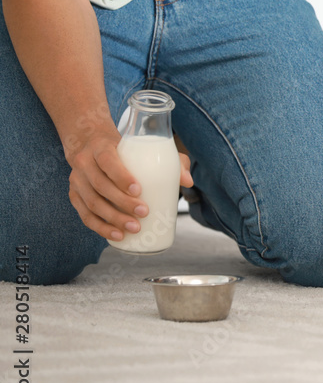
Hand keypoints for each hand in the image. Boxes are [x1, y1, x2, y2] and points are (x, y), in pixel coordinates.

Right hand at [66, 124, 193, 241]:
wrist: (92, 146)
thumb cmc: (127, 151)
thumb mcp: (146, 149)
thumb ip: (171, 161)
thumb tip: (188, 181)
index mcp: (100, 148)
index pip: (108, 162)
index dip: (121, 177)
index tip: (139, 190)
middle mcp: (84, 164)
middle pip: (100, 186)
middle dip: (122, 203)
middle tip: (144, 212)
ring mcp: (76, 181)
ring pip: (92, 203)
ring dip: (113, 219)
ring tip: (134, 228)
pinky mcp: (74, 196)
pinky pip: (85, 215)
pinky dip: (101, 228)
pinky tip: (117, 235)